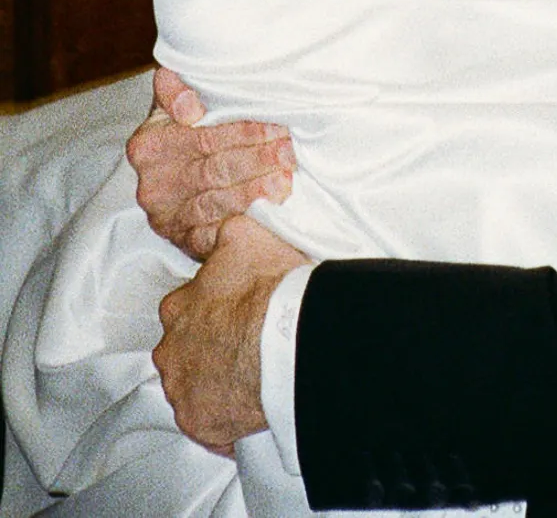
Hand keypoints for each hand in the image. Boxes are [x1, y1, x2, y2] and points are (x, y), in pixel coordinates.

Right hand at [127, 67, 295, 259]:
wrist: (176, 174)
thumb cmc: (184, 130)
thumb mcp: (172, 101)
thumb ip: (173, 87)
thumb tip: (189, 106)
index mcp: (147, 146)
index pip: (205, 138)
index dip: (245, 133)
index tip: (277, 128)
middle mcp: (152, 185)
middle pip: (214, 170)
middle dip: (258, 160)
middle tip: (289, 153)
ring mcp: (165, 217)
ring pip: (216, 203)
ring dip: (254, 191)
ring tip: (285, 180)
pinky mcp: (181, 241)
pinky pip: (213, 236)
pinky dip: (241, 223)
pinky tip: (265, 213)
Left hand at [154, 215, 307, 452]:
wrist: (287, 340)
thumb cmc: (267, 287)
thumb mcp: (244, 235)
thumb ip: (220, 234)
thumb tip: (212, 232)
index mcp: (176, 308)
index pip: (183, 308)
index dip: (209, 308)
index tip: (232, 311)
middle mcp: (169, 352)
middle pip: (182, 350)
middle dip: (205, 347)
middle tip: (241, 343)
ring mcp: (181, 391)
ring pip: (191, 387)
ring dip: (212, 381)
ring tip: (248, 374)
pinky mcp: (198, 424)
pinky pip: (207, 424)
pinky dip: (223, 417)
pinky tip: (247, 406)